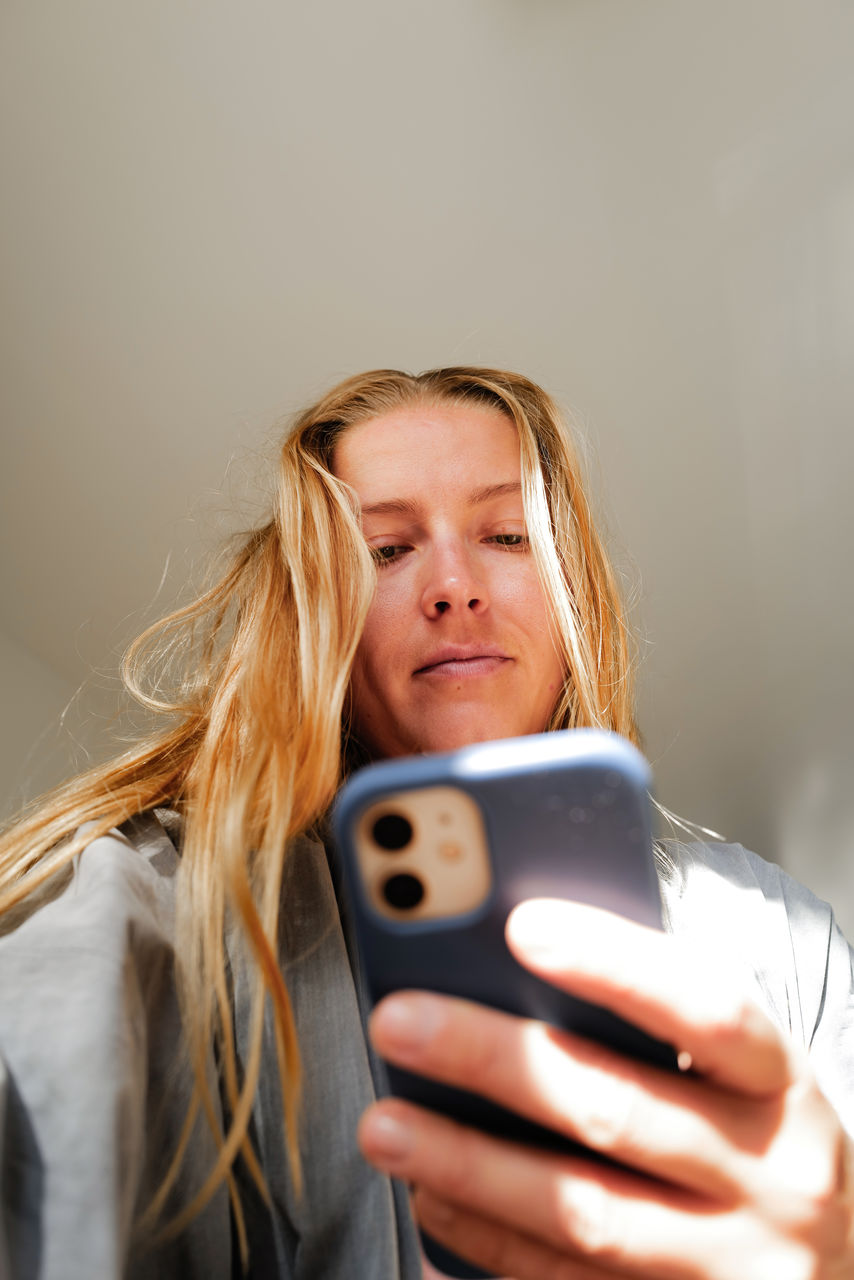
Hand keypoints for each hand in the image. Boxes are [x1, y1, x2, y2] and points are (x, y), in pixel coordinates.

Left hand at [359, 900, 853, 1278]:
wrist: (839, 1269)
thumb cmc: (752, 1137)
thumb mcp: (735, 1071)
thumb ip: (651, 1018)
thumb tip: (514, 953)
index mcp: (779, 1082)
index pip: (703, 1006)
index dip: (613, 962)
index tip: (520, 925)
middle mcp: (772, 1177)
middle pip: (616, 1110)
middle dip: (495, 1060)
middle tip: (401, 1019)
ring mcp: (733, 1266)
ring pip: (582, 1213)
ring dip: (469, 1165)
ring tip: (386, 1124)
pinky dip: (488, 1246)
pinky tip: (431, 1204)